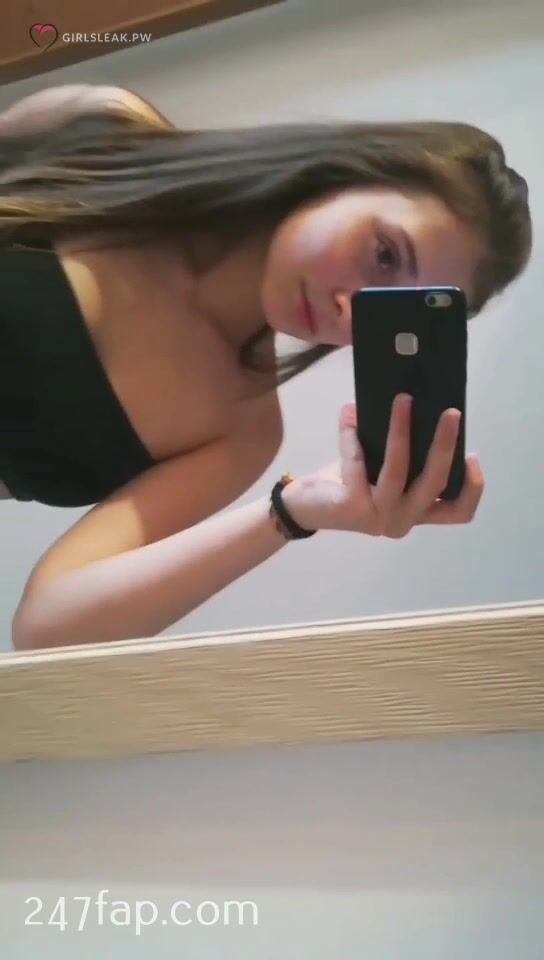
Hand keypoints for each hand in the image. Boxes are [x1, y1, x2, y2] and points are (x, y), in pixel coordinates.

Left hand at [282, 395, 484, 538]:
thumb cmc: (349, 484)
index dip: (474, 488)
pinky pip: (357, 461)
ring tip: (402, 399)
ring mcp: (379, 518)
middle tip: (451, 412)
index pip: (458, 512)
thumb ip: (404, 455)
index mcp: (417, 513)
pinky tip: (349, 413)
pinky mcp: (354, 507)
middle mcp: (403, 521)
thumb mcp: (382, 470)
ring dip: (401, 429)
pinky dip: (352, 434)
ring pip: (399, 468)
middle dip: (446, 443)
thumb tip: (417, 404)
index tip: (472, 454)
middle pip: (437, 483)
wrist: (305, 506)